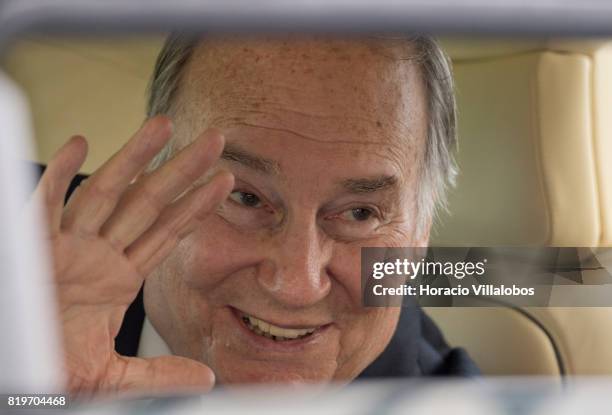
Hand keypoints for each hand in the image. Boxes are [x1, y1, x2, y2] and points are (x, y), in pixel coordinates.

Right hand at [33, 116, 232, 396]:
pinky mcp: (31, 250)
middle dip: (181, 171)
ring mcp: (66, 248)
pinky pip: (45, 206)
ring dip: (134, 159)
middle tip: (215, 139)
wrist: (16, 376)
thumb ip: (158, 373)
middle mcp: (98, 255)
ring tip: (165, 127)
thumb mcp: (114, 375)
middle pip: (148, 203)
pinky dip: (58, 175)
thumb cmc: (53, 368)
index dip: (196, 206)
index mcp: (119, 278)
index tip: (226, 181)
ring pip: (106, 194)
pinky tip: (80, 144)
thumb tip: (205, 378)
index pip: (167, 232)